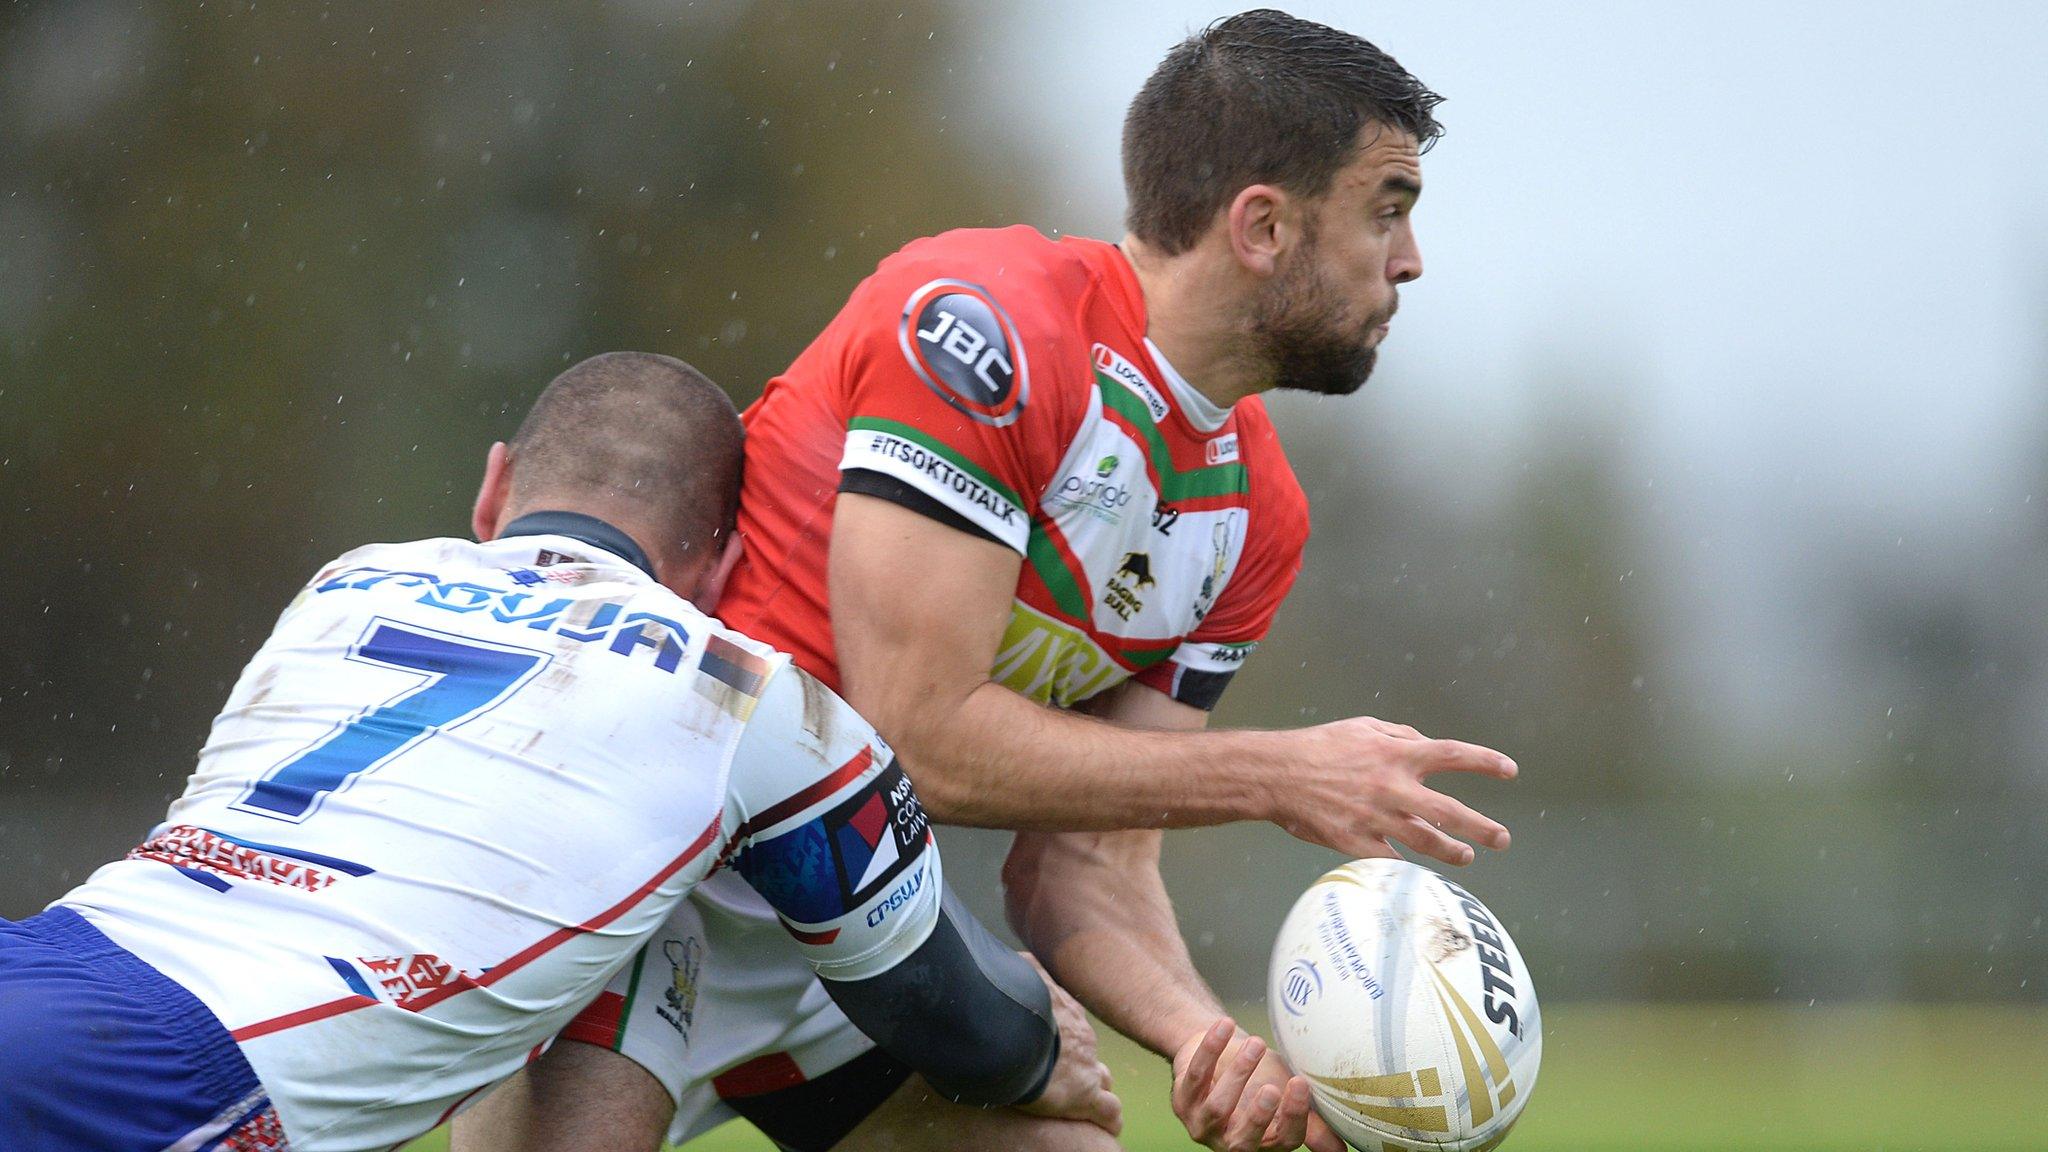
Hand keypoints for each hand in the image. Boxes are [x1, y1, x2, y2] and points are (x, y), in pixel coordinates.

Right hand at [1016, 954, 1121, 1134]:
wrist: (1011, 1028)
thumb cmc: (1006, 1000)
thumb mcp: (1016, 974)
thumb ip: (1020, 971)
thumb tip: (1013, 959)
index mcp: (1061, 1010)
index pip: (1071, 1024)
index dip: (1065, 1038)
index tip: (1056, 1046)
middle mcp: (1079, 1034)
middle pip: (1089, 1051)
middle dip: (1084, 1061)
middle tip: (1070, 1074)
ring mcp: (1086, 1065)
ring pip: (1102, 1078)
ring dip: (1095, 1087)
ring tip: (1087, 1103)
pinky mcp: (1085, 1096)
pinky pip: (1108, 1111)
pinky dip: (1109, 1120)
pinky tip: (1110, 1128)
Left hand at [1172, 1019, 1343, 1151]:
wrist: (1219, 1054)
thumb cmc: (1259, 1080)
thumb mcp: (1286, 1099)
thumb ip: (1311, 1123)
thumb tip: (1343, 1150)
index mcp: (1263, 1144)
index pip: (1283, 1140)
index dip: (1293, 1117)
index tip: (1300, 1085)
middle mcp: (1231, 1141)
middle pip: (1245, 1139)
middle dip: (1258, 1115)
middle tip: (1271, 1087)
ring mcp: (1202, 1123)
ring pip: (1217, 1106)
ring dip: (1238, 1073)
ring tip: (1257, 1044)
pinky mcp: (1181, 1099)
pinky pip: (1196, 1075)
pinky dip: (1210, 1049)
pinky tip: (1225, 1026)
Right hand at [1270, 716, 1516, 864]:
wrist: (1276, 775)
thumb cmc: (1319, 746)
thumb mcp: (1362, 727)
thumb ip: (1399, 735)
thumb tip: (1425, 744)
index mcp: (1397, 754)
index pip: (1453, 756)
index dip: (1486, 762)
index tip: (1509, 771)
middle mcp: (1393, 787)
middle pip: (1450, 811)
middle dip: (1481, 828)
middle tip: (1501, 839)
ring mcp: (1376, 818)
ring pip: (1427, 841)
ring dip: (1452, 852)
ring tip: (1465, 856)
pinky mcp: (1357, 843)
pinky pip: (1391, 860)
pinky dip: (1407, 867)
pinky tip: (1419, 872)